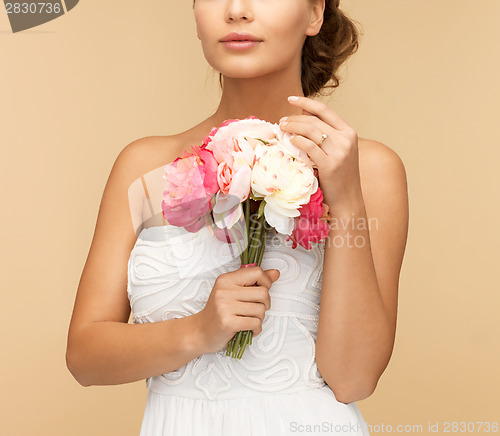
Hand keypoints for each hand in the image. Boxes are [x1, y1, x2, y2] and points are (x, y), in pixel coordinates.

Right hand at [196, 266, 279, 352]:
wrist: (201, 331)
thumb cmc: (219, 311)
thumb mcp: (234, 291)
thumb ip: (254, 281)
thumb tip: (275, 273)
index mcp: (226, 279)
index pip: (257, 272)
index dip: (266, 282)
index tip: (262, 290)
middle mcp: (224, 291)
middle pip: (263, 292)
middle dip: (265, 304)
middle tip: (256, 309)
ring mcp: (225, 307)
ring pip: (261, 310)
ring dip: (260, 318)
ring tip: (249, 320)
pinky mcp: (228, 323)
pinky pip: (255, 323)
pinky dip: (256, 329)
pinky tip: (249, 329)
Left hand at [279, 95, 363, 214]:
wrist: (349, 200)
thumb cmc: (339, 176)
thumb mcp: (338, 151)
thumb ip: (325, 133)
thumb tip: (303, 114)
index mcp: (349, 132)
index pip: (325, 110)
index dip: (306, 102)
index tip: (291, 99)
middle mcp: (346, 139)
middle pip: (315, 120)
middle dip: (294, 118)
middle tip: (282, 121)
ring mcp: (339, 152)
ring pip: (310, 130)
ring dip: (293, 127)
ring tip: (282, 129)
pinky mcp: (330, 164)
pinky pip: (309, 146)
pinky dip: (297, 140)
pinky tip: (290, 140)